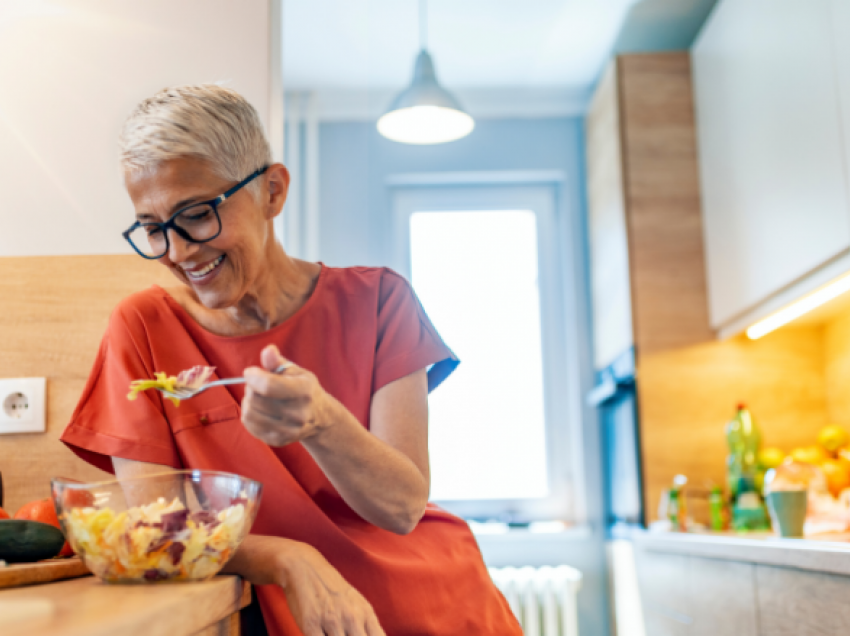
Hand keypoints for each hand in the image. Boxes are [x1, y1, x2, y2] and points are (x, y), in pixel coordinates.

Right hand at [222, 536, 384, 635]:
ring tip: (329, 631)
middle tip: (341, 633)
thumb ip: (367, 625)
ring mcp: (332, 621)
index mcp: (365, 613)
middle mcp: (351, 617)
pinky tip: (319, 633)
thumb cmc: (331, 588)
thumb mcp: (356, 603)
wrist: (304, 567)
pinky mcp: (311, 624)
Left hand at [242, 344, 337, 446]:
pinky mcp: (277, 440)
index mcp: (304, 391)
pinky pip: (249, 425)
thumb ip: (278, 362)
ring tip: (258, 396)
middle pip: (255, 399)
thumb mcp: (296, 371)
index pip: (268, 386)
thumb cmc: (304, 389)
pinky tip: (258, 409)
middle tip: (257, 384)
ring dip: (248, 401)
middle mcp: (298, 414)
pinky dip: (249, 414)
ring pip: (249, 413)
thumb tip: (268, 351)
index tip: (250, 372)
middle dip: (250, 387)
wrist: (320, 418)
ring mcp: (288, 430)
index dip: (253, 376)